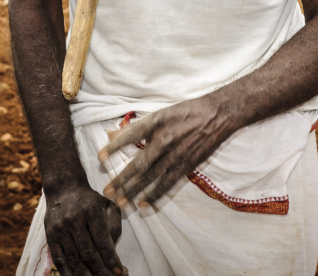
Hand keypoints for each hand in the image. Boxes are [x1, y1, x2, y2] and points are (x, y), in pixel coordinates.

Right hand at [44, 182, 123, 275]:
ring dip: (85, 274)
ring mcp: (60, 229)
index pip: (102, 240)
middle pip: (88, 252)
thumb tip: (112, 249)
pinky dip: (68, 272)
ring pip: (73, 258)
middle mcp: (74, 220)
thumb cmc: (91, 201)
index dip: (111, 258)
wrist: (64, 189)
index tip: (119, 271)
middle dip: (100, 270)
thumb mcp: (108, 205)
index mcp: (92, 211)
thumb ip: (114, 226)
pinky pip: (59, 259)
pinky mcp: (50, 237)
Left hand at [100, 93, 238, 208]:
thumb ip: (136, 125)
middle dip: (121, 179)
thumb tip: (112, 134)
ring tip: (120, 203)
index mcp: (157, 124)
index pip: (131, 136)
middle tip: (107, 192)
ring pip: (151, 178)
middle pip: (139, 164)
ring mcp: (176, 155)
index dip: (115, 147)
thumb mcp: (161, 113)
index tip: (100, 157)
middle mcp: (165, 141)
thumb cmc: (188, 111)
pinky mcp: (186, 165)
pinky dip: (155, 195)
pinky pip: (168, 184)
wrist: (218, 115)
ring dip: (134, 191)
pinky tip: (143, 204)